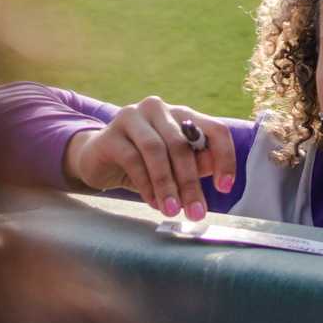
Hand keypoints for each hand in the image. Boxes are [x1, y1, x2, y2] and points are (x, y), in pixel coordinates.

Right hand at [62, 96, 237, 219]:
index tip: (224, 187)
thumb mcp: (174, 167)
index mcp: (182, 114)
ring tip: (172, 210)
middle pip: (182, 144)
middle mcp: (158, 109)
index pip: (215, 129)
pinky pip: (132, 159)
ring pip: (156, 150)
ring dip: (167, 184)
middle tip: (196, 212)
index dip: (224, 158)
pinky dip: (146, 184)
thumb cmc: (144, 164)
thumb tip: (217, 174)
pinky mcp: (110, 134)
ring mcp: (132, 117)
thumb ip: (197, 165)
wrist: (97, 161)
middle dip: (191, 182)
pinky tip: (153, 202)